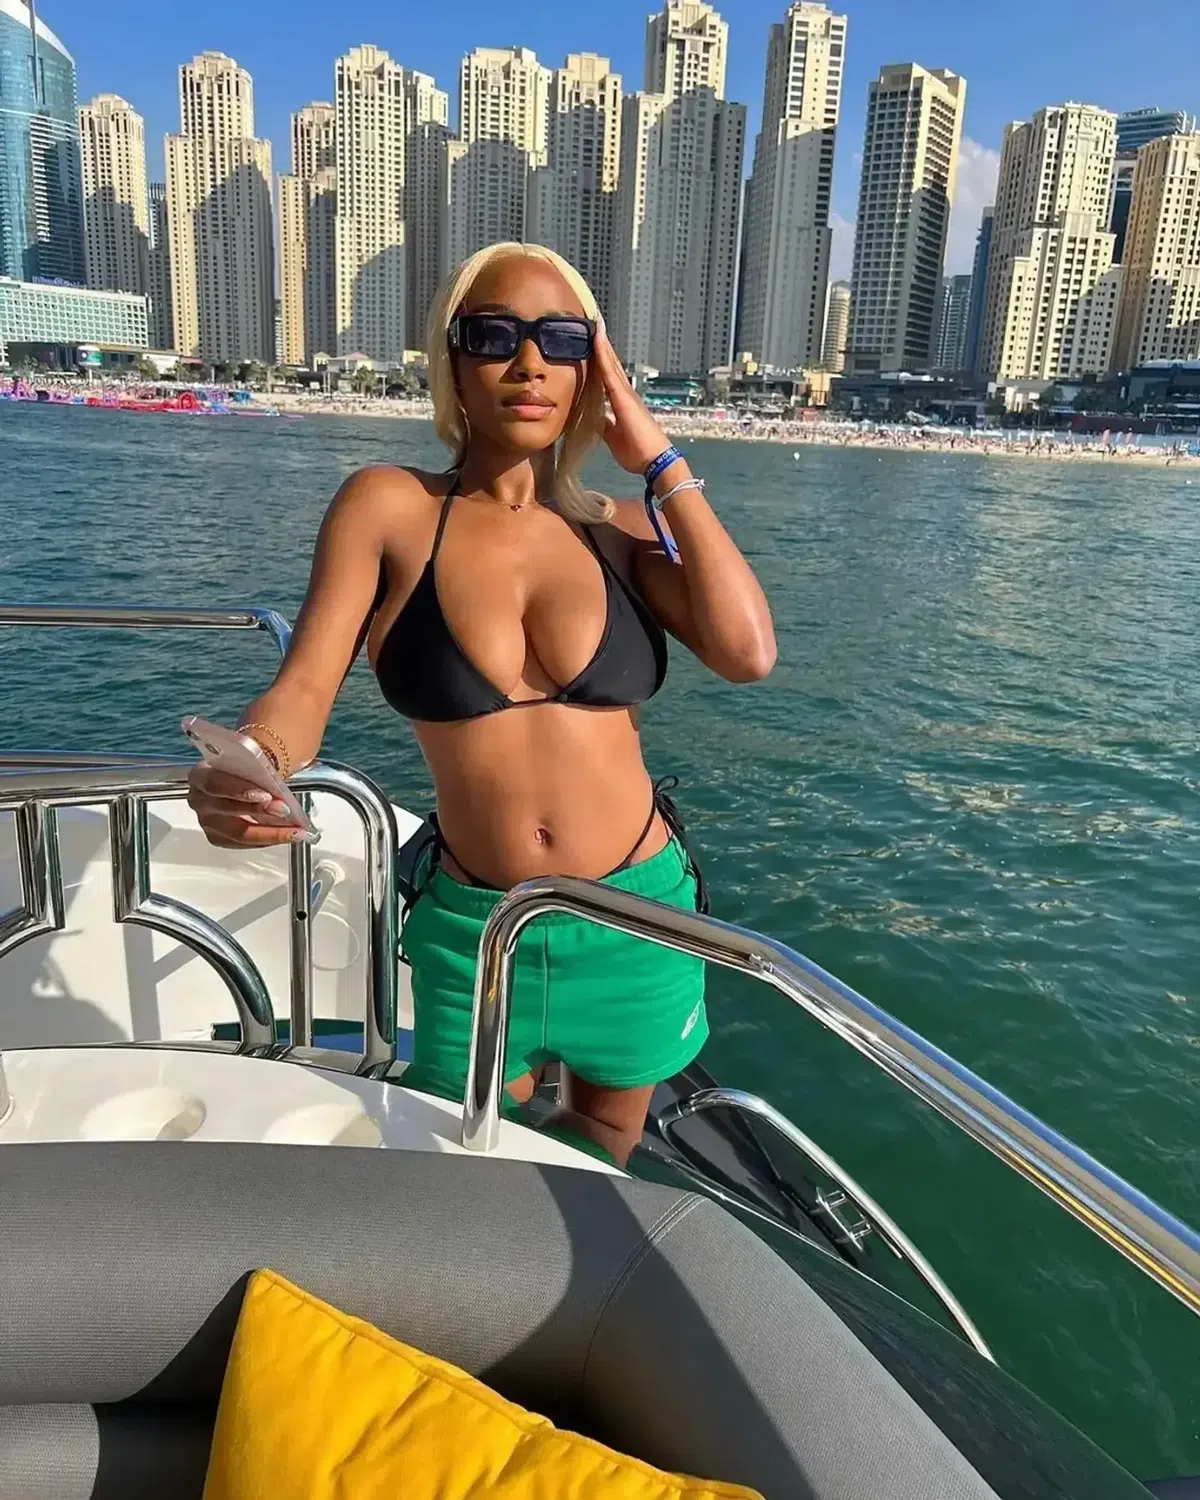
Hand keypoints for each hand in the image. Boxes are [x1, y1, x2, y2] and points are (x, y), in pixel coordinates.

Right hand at [186, 762, 304, 849]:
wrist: (242, 775)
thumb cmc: (245, 767)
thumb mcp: (250, 759)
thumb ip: (260, 769)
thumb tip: (280, 786)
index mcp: (201, 774)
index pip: (216, 783)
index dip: (240, 790)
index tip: (267, 796)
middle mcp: (199, 799)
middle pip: (227, 810)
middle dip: (259, 812)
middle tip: (286, 811)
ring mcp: (207, 821)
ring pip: (238, 833)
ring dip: (270, 832)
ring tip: (295, 830)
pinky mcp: (217, 837)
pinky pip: (243, 843)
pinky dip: (267, 839)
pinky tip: (286, 835)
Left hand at [593, 319, 671, 475]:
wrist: (655, 461)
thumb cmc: (638, 451)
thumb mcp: (613, 437)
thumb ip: (604, 424)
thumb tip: (594, 417)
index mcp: (622, 403)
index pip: (608, 377)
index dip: (601, 359)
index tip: (593, 343)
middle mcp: (626, 394)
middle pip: (611, 365)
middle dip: (602, 346)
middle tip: (594, 324)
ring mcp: (626, 394)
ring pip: (611, 364)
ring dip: (602, 344)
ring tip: (595, 325)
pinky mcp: (624, 398)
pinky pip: (610, 372)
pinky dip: (603, 355)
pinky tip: (597, 340)